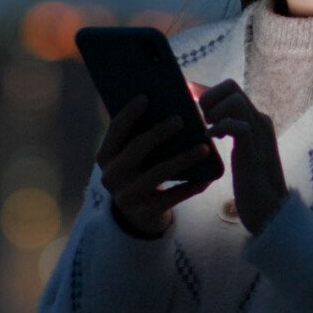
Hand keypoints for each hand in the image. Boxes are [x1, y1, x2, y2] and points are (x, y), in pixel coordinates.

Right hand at [97, 95, 212, 236]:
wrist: (137, 215)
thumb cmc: (138, 172)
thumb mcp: (129, 157)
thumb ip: (137, 135)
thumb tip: (164, 104)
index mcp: (105, 156)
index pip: (115, 130)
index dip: (129, 113)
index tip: (146, 97)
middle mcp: (111, 176)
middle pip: (136, 148)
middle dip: (158, 132)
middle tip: (180, 119)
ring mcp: (127, 196)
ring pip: (158, 172)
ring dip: (183, 158)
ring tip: (204, 148)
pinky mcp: (146, 211)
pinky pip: (173, 197)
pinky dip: (191, 187)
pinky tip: (207, 178)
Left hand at [197, 79, 286, 234]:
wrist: (271, 212)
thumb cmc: (250, 185)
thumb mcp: (238, 151)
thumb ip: (227, 132)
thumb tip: (203, 120)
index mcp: (254, 119)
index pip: (229, 88)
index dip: (205, 91)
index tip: (190, 104)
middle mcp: (259, 121)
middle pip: (231, 86)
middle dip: (209, 97)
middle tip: (203, 121)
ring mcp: (259, 134)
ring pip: (235, 99)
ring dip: (214, 111)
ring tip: (209, 130)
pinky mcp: (254, 151)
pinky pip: (239, 126)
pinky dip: (220, 128)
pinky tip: (212, 140)